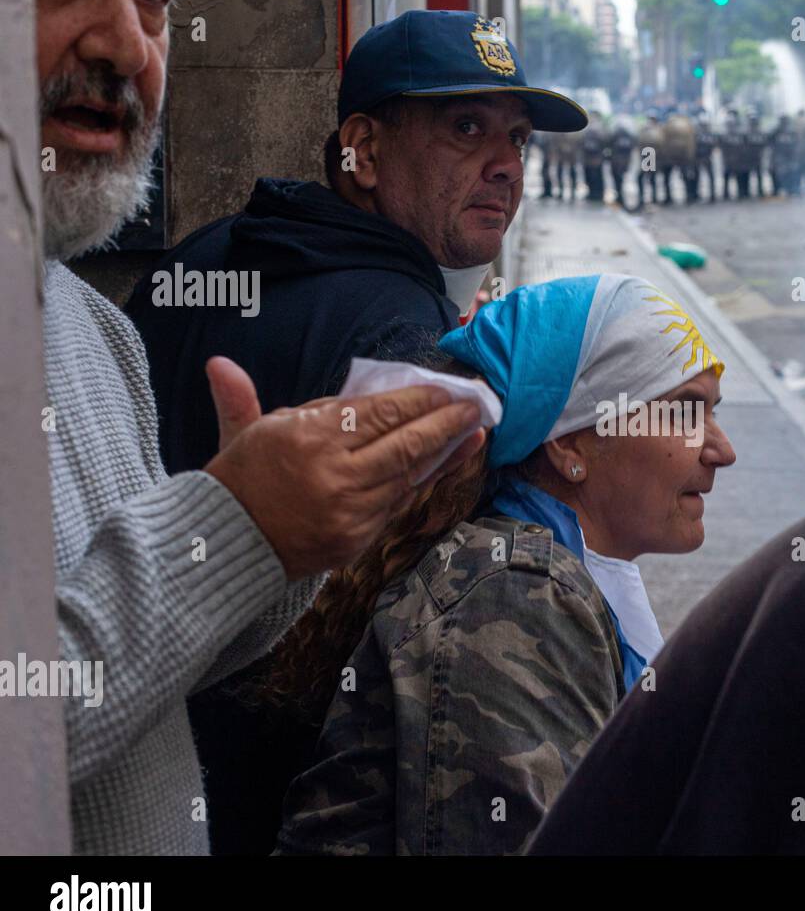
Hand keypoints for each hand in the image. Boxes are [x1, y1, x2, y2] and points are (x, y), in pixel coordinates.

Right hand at [202, 357, 484, 580]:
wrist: (228, 548)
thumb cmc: (242, 480)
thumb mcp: (244, 432)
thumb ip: (242, 397)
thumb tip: (220, 362)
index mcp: (309, 440)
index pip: (381, 413)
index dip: (420, 401)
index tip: (447, 390)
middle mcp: (336, 476)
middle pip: (406, 443)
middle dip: (448, 423)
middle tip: (478, 405)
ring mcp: (351, 511)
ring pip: (411, 475)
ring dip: (447, 452)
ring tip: (474, 432)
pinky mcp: (358, 539)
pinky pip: (399, 502)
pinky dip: (423, 480)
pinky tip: (444, 463)